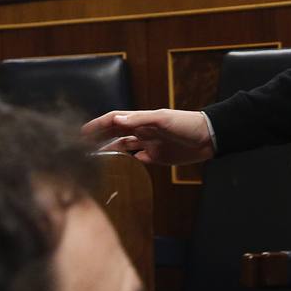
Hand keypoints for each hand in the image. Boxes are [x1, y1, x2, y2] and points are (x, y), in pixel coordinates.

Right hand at [82, 108, 215, 165]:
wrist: (209, 137)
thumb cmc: (187, 124)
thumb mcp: (163, 119)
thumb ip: (139, 120)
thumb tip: (117, 119)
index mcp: (142, 120)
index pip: (114, 120)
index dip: (98, 125)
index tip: (82, 133)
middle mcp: (142, 131)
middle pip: (115, 134)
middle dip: (99, 138)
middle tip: (82, 147)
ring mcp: (149, 144)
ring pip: (124, 148)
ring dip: (110, 152)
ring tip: (94, 161)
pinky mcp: (157, 157)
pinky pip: (137, 160)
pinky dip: (126, 164)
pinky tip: (116, 171)